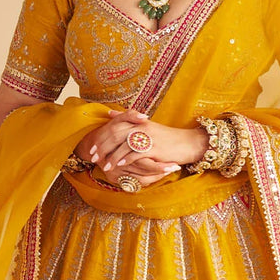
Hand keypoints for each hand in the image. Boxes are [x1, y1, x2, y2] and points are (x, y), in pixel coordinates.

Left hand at [77, 108, 207, 187]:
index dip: (101, 137)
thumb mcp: (146, 126)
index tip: (91, 147)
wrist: (188, 143)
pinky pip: (136, 152)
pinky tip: (119, 165)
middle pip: (115, 134)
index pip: (114, 126)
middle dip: (102, 147)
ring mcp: (148, 136)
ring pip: (123, 144)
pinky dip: (126, 158)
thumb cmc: (166, 138)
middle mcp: (141, 126)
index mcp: (138, 121)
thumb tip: (109, 113)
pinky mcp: (154, 147)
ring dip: (112, 156)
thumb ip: (127, 119)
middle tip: (93, 157)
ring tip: (104, 166)